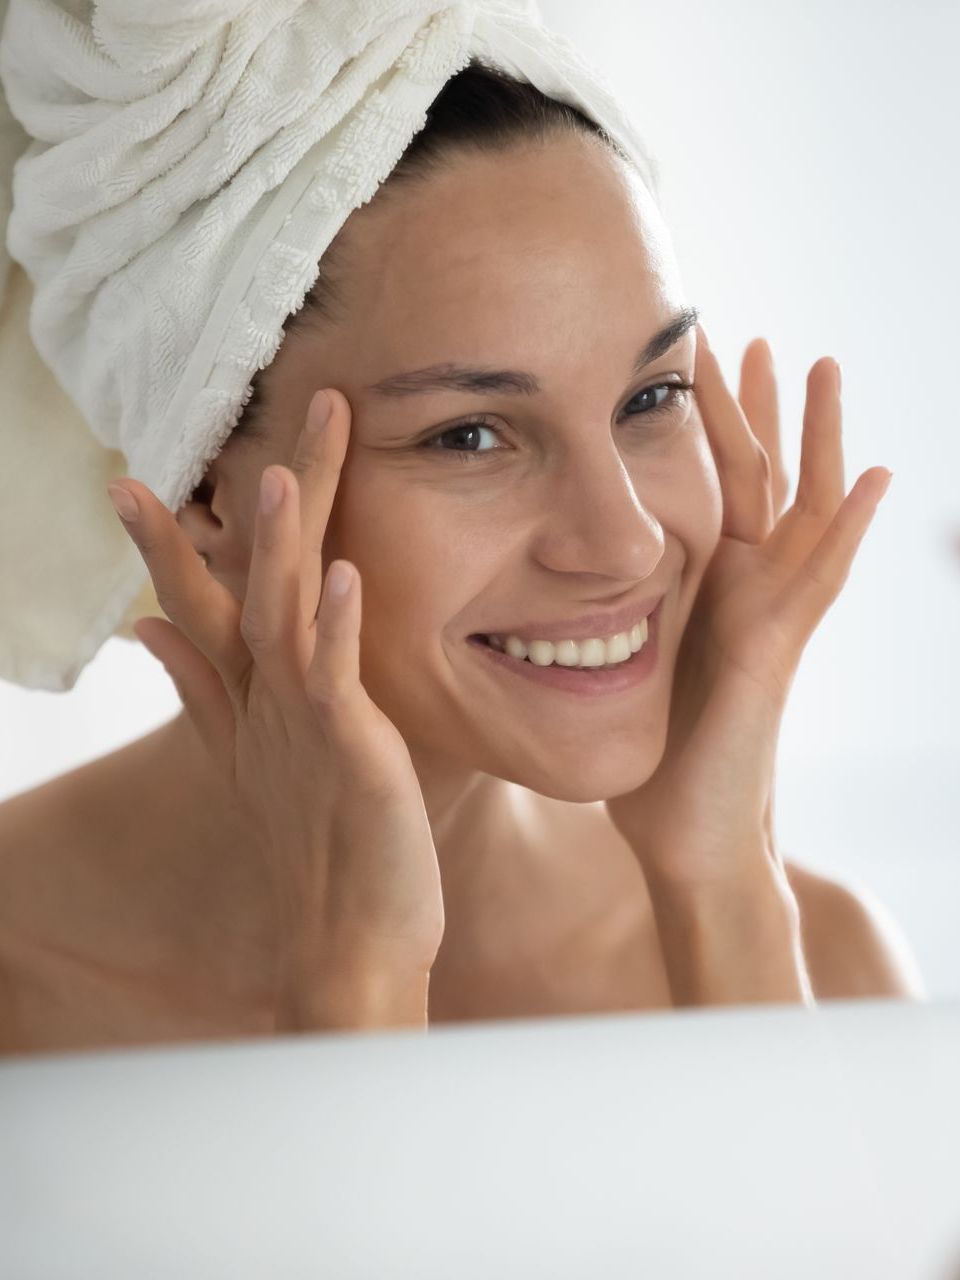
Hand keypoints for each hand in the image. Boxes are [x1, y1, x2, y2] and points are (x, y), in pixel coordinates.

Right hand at [107, 389, 444, 1022]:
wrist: (344, 943)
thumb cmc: (313, 846)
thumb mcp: (246, 757)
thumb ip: (199, 689)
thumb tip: (147, 628)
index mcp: (251, 697)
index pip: (201, 605)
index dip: (165, 545)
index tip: (130, 482)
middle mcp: (269, 702)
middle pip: (250, 590)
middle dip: (248, 509)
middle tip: (247, 429)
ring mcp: (305, 725)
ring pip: (286, 620)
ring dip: (281, 548)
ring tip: (282, 475)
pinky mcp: (351, 752)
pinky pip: (338, 680)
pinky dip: (336, 627)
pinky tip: (341, 573)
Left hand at [605, 326, 891, 892]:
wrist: (684, 830)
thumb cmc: (648, 755)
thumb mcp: (613, 665)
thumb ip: (590, 621)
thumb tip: (526, 587)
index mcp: (697, 584)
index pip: (699, 486)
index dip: (692, 426)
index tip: (673, 362)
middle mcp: (739, 589)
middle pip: (751, 478)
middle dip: (747, 408)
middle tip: (740, 334)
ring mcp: (767, 614)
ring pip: (801, 508)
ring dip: (812, 438)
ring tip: (822, 366)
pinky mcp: (779, 648)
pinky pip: (821, 575)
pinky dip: (851, 525)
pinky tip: (877, 475)